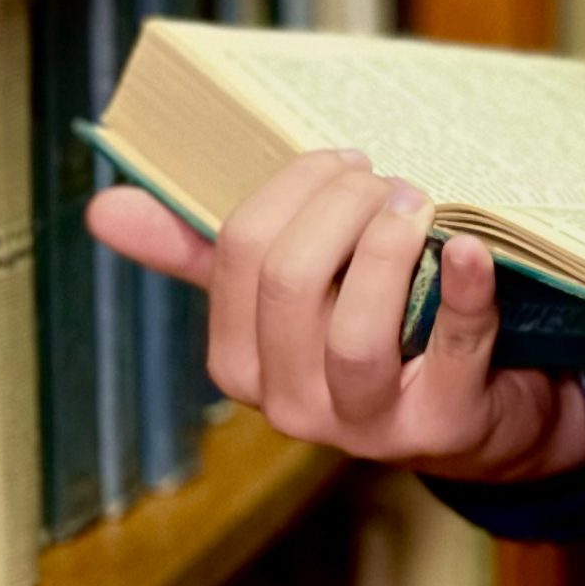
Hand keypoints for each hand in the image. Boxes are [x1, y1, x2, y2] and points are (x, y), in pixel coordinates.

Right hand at [86, 152, 584, 482]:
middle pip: (293, 282)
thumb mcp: (286, 297)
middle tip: (388, 180)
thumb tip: (104, 207)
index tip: (343, 160)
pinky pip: (450, 352)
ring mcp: (365, 425)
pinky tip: (470, 246)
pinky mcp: (442, 425)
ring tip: (421, 202)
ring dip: (390, 246)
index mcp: (240, 360)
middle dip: (343, 207)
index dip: (295, 188)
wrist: (481, 409)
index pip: (240, 252)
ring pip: (355, 333)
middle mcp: (290, 403)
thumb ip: (203, 253)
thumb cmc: (376, 331)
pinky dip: (462, 291)